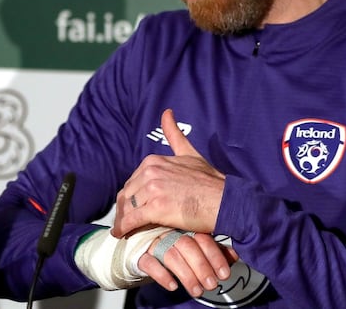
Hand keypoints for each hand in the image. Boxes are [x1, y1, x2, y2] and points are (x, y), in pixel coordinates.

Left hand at [112, 108, 225, 236]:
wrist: (224, 200)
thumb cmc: (210, 181)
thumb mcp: (189, 153)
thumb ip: (174, 135)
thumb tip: (166, 112)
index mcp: (153, 161)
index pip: (132, 181)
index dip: (132, 195)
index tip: (134, 205)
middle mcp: (150, 172)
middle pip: (127, 194)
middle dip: (125, 208)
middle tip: (126, 221)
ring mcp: (152, 190)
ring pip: (127, 208)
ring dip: (123, 220)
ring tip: (123, 230)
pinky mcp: (156, 208)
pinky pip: (132, 220)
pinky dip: (123, 229)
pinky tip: (120, 234)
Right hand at [137, 231, 237, 296]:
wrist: (141, 246)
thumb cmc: (173, 245)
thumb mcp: (195, 246)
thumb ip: (214, 249)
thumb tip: (235, 255)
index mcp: (186, 227)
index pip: (202, 238)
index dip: (215, 256)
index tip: (224, 274)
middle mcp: (170, 232)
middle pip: (187, 246)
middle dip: (201, 267)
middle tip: (211, 285)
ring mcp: (154, 242)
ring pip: (171, 255)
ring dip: (186, 275)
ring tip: (197, 291)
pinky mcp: (140, 254)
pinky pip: (149, 263)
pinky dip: (162, 275)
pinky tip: (173, 286)